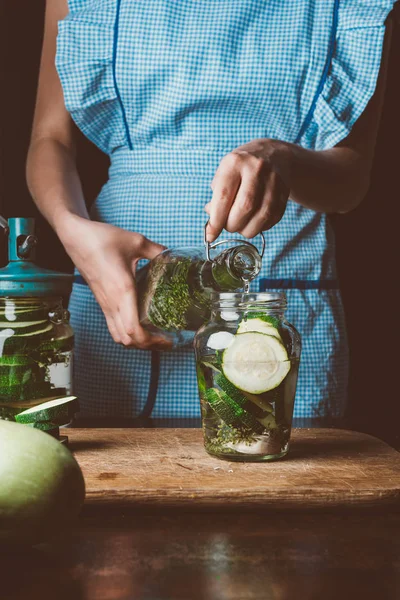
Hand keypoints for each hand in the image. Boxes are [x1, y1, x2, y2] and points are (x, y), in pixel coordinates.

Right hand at [59, 216, 170, 349]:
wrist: (75, 238)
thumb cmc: (102, 239)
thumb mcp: (136, 241)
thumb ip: (158, 250)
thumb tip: (173, 255)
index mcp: (123, 291)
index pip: (133, 330)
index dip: (150, 341)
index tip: (167, 339)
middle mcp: (112, 303)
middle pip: (128, 340)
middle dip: (148, 346)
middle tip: (167, 341)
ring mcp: (105, 305)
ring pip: (119, 337)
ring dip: (137, 342)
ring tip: (155, 337)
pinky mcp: (102, 303)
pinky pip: (114, 327)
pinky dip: (127, 334)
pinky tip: (140, 325)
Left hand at [205, 139, 291, 241]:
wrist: (272, 155)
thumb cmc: (241, 169)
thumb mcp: (223, 174)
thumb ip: (216, 199)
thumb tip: (213, 225)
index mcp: (235, 162)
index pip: (223, 197)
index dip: (216, 221)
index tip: (210, 235)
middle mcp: (257, 169)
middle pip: (245, 208)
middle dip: (232, 225)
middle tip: (228, 226)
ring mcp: (274, 180)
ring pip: (261, 216)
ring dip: (247, 229)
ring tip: (240, 225)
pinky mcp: (285, 192)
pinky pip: (272, 218)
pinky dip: (260, 227)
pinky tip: (253, 222)